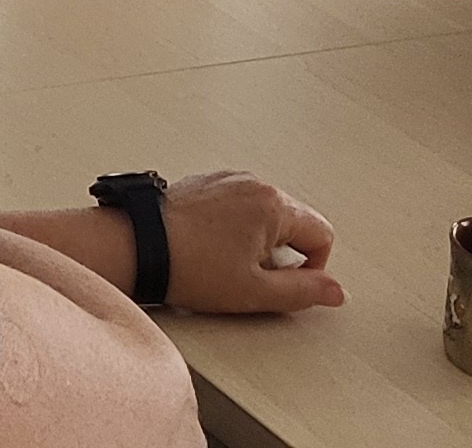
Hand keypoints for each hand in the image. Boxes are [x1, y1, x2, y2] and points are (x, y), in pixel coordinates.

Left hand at [160, 172, 343, 314]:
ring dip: (256, 242)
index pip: (321, 234)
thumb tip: (335, 291)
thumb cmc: (190, 267)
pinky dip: (232, 229)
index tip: (284, 285)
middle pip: (293, 222)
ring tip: (224, 264)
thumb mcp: (255, 292)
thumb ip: (303, 292)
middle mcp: (253, 182)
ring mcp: (227, 179)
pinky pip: (236, 207)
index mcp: (273, 203)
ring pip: (263, 215)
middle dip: (281, 254)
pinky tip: (208, 249)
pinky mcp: (205, 183)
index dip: (313, 268)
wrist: (137, 248)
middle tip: (249, 277)